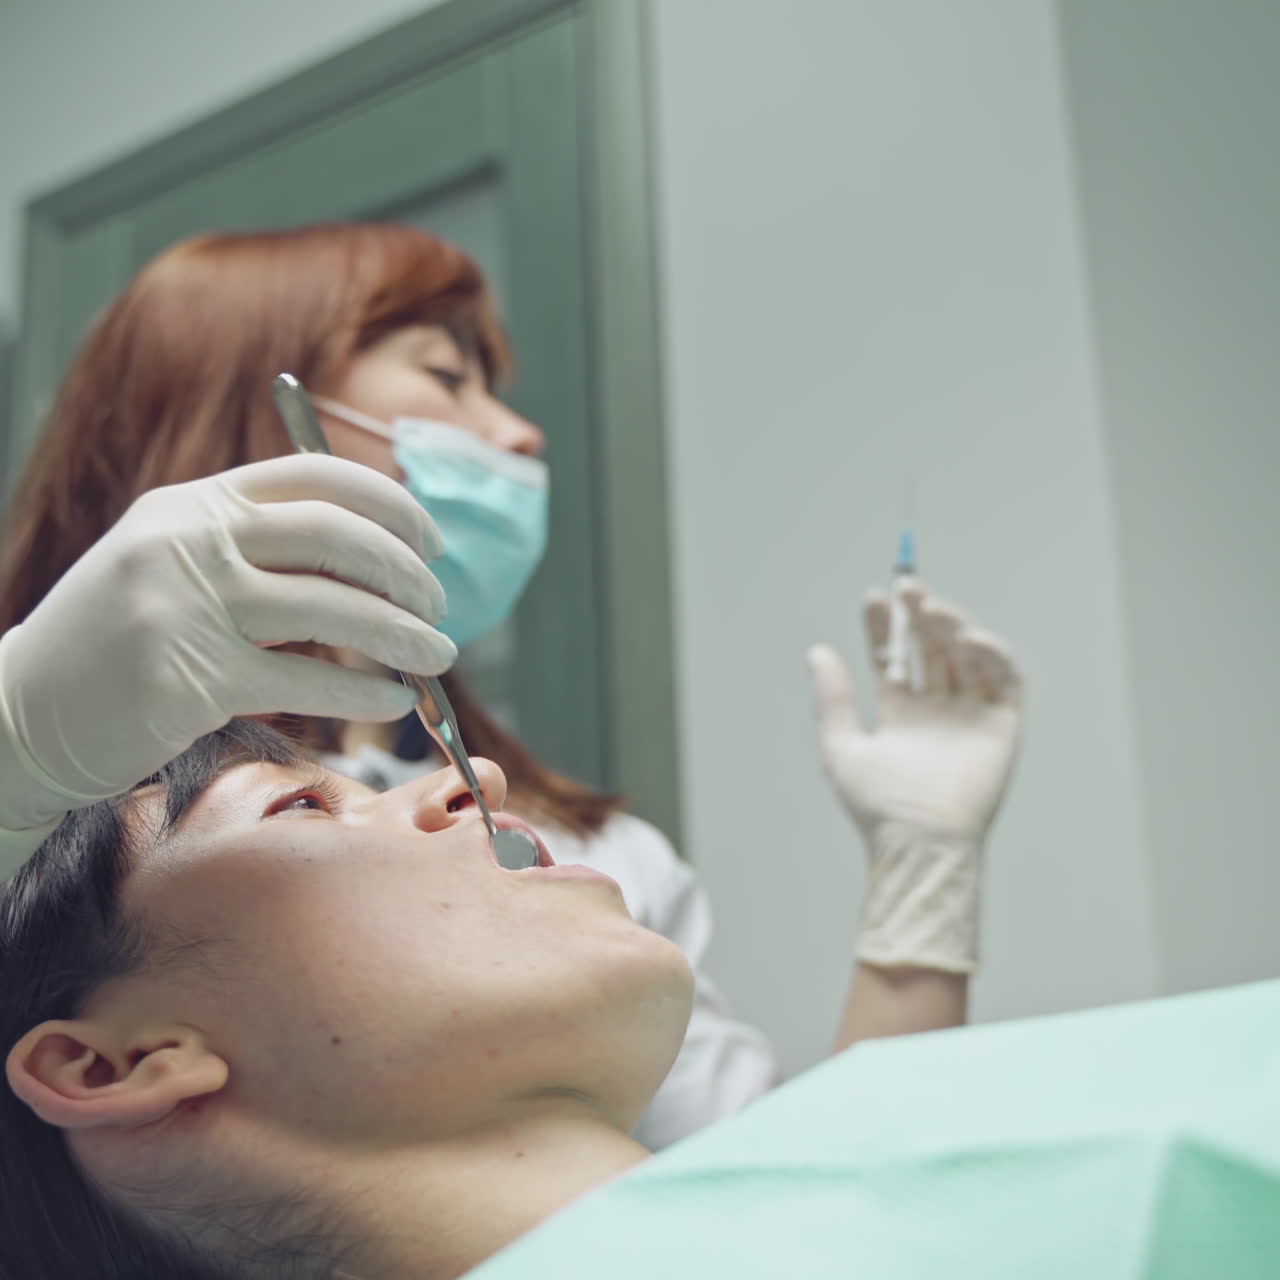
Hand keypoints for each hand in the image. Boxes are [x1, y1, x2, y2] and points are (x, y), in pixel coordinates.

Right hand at [0, 454, 455, 839]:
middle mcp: (189, 540)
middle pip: (335, 537)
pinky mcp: (189, 677)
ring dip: (402, 636)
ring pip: (330, 610)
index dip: (389, 506)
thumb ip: (257, 555)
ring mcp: (186, 605)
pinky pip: (305, 681)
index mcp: (193, 504)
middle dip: (405, 573)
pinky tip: (393, 702)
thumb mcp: (175, 569)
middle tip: (439, 608)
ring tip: (438, 656)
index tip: (430, 544)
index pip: (315, 477)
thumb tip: (378, 571)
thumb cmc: (116, 647)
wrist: (18, 713)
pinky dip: (364, 693)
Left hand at [807, 580, 1021, 972]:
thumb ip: (833, 698)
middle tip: (906, 588)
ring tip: (930, 608)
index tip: (873, 599)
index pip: (892, 656)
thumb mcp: (841, 745)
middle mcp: (936, 709)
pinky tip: (968, 637)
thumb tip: (817, 651)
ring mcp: (969, 714)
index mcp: (899, 713)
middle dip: (918, 615)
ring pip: (966, 655)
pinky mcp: (1002, 724)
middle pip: (931, 648)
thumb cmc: (878, 806)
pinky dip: (991, 651)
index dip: (883, 627)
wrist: (918, 840)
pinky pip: (1004, 678)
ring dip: (952, 625)